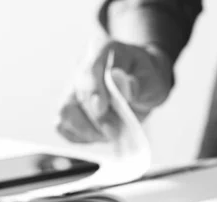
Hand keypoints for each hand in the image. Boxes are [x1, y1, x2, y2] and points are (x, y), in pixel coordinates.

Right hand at [56, 39, 171, 142]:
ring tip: (111, 133)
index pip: (91, 68)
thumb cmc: (147, 80)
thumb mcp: (153, 80)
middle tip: (114, 131)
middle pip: (77, 93)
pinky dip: (80, 136)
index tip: (101, 108)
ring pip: (65, 111)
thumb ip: (140, 83)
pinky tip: (99, 135)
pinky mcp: (71, 108)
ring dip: (87, 129)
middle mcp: (83, 67)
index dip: (93, 89)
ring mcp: (73, 88)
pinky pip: (64, 126)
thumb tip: (124, 86)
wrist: (143, 86)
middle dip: (96, 118)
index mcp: (104, 51)